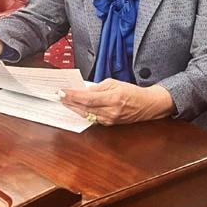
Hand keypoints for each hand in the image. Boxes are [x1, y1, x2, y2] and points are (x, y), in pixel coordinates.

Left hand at [59, 79, 173, 125]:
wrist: (147, 105)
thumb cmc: (132, 92)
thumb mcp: (115, 83)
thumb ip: (98, 87)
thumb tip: (83, 91)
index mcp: (113, 98)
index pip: (87, 98)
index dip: (73, 95)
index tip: (62, 91)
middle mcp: (111, 111)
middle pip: (84, 108)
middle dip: (69, 102)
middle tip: (59, 96)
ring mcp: (110, 119)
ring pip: (86, 114)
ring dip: (74, 108)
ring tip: (64, 101)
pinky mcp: (109, 124)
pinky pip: (92, 118)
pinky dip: (82, 113)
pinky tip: (76, 108)